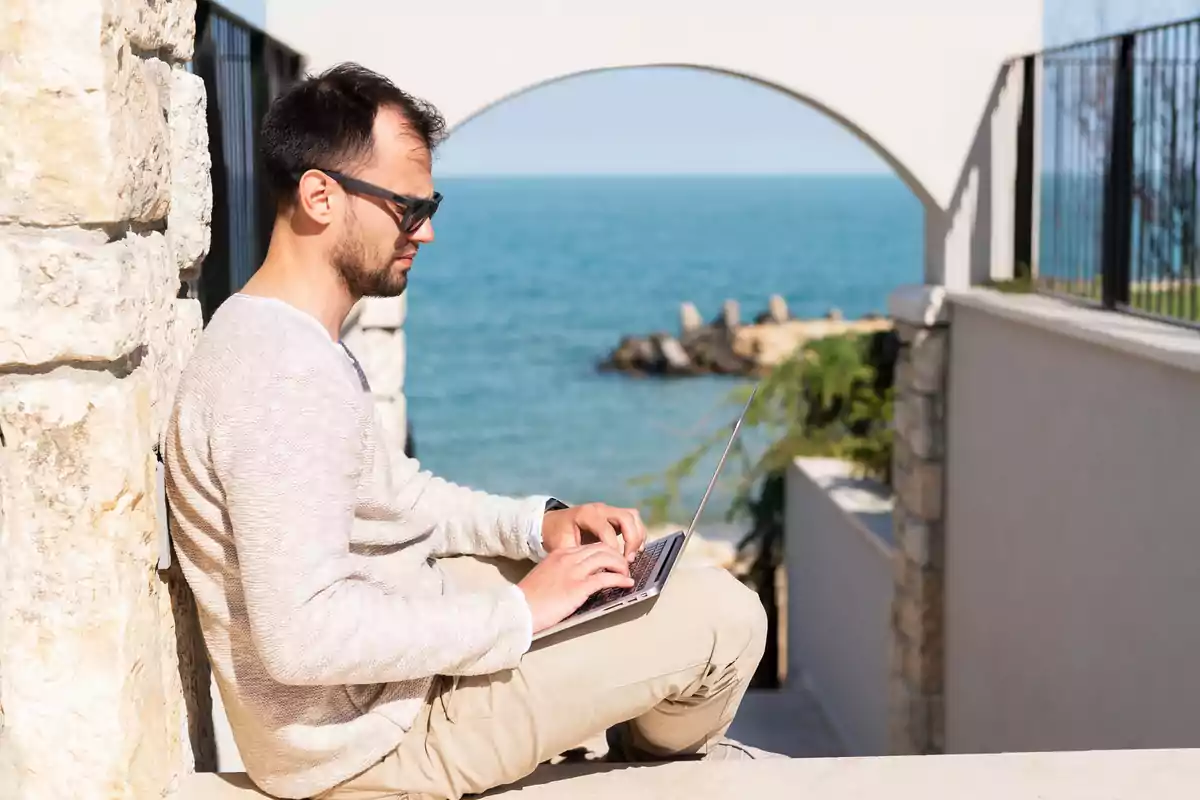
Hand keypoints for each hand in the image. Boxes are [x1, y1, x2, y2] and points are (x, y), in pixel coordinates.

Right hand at [517, 543, 635, 631]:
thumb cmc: (531, 597)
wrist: (519, 608)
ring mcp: (574, 571)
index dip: (606, 551)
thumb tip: (581, 576)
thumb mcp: (547, 575)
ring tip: (627, 574)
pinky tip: (627, 583)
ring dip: (621, 565)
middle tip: (624, 566)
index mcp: (560, 553)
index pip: (590, 545)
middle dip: (617, 555)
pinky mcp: (579, 587)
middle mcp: (569, 557)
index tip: (613, 560)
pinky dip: (620, 579)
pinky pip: (606, 578)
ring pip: (607, 558)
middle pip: (602, 548)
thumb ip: (563, 571)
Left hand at [541, 502, 647, 562]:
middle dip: (631, 540)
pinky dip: (638, 533)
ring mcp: (609, 510)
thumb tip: (596, 569)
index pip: (607, 529)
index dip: (613, 548)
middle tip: (628, 560)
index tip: (614, 565)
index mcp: (586, 514)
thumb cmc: (557, 535)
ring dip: (637, 536)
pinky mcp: (614, 515)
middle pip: (626, 518)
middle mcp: (600, 509)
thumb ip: (579, 555)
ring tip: (633, 556)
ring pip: (633, 517)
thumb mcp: (562, 546)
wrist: (552, 523)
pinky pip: (633, 520)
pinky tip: (634, 550)